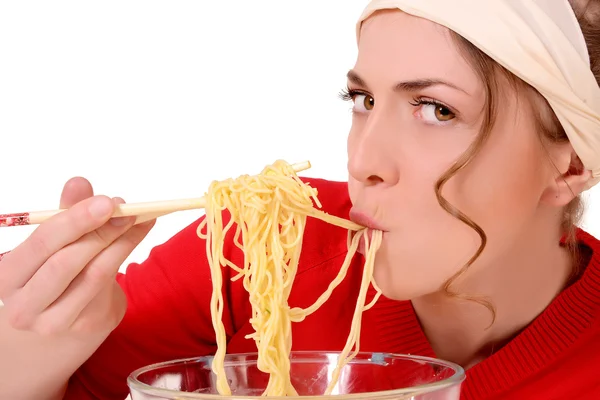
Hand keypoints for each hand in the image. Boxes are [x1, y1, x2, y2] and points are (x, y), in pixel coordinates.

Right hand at [0, 177, 154, 335]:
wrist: (66, 316)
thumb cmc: (56, 269)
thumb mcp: (57, 240)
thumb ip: (65, 212)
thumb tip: (79, 183)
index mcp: (7, 275)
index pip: (41, 244)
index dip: (75, 220)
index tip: (106, 202)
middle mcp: (22, 304)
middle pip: (65, 263)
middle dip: (101, 231)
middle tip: (128, 209)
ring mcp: (52, 322)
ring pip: (93, 275)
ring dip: (121, 242)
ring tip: (139, 219)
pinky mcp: (82, 327)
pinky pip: (109, 285)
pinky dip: (127, 254)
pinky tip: (139, 233)